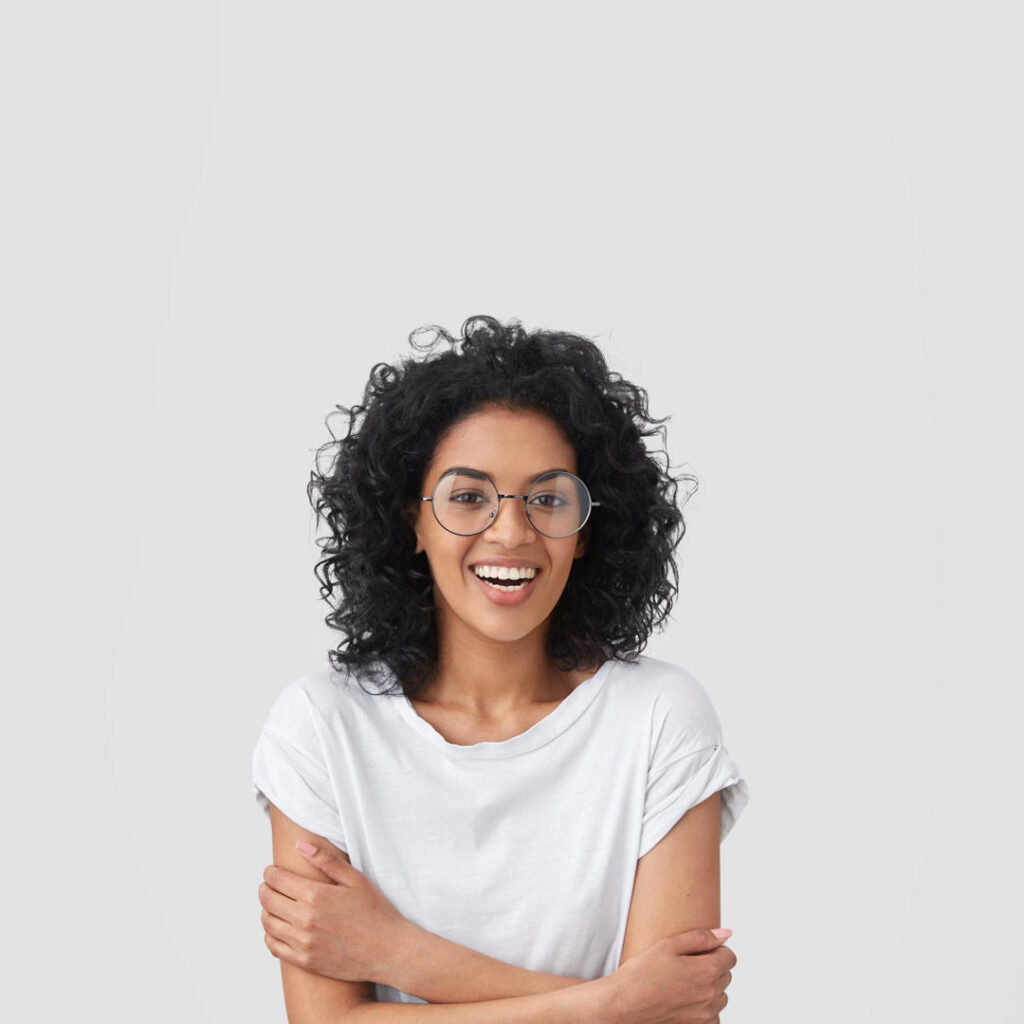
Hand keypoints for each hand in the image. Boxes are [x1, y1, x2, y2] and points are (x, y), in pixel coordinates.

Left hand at [259, 841, 408, 983]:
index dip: (270, 873)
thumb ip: (326, 861)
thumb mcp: (355, 879)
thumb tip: (300, 845)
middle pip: (268, 900)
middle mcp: (304, 919)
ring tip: (273, 904)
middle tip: (269, 885)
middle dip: (265, 889)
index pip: (277, 880)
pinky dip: (270, 935)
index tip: (271, 871)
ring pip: (268, 924)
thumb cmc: (375, 912)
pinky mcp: (304, 961)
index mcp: (316, 895)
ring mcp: (303, 943)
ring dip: (266, 911)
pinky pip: (274, 947)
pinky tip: (277, 928)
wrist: (388, 950)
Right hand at [602, 929, 735, 1023]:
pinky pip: (713, 1015)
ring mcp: (705, 1014)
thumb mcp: (668, 945)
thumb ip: (701, 938)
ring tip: (684, 981)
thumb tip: (727, 933)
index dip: (716, 949)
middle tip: (687, 964)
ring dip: (710, 988)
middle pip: (726, 976)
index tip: (700, 950)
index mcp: (707, 971)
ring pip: (721, 996)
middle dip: (713, 967)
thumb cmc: (642, 974)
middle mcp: (711, 995)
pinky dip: (705, 1006)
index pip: (730, 957)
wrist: (625, 1005)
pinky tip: (685, 999)